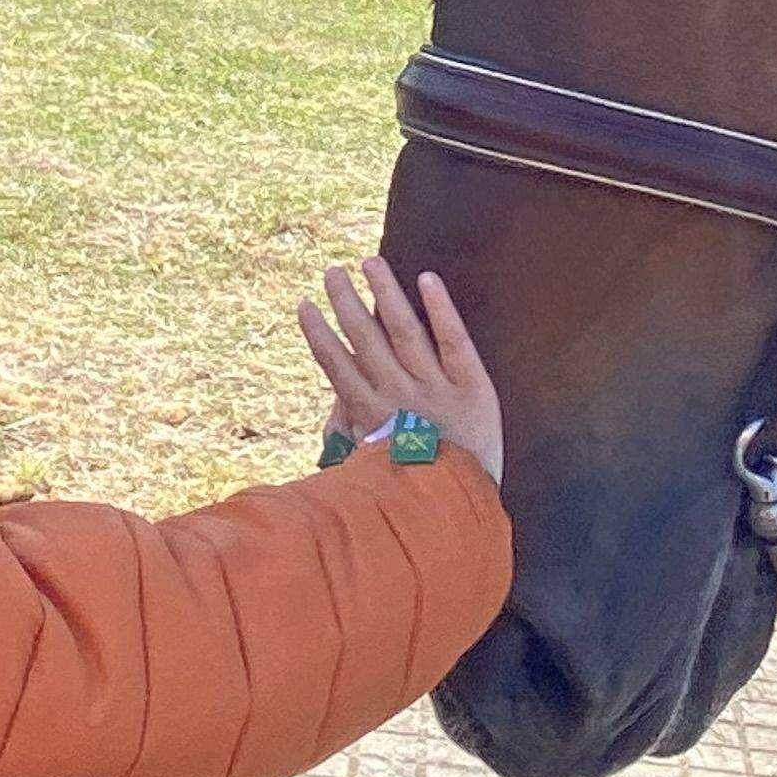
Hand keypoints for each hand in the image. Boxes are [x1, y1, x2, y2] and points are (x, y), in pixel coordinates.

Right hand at [298, 256, 502, 482]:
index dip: (319, 336)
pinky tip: (425, 279)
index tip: (304, 307)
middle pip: (366, 341)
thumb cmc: (415, 495)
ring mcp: (434, 388)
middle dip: (346, 304)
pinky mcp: (472, 386)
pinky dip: (439, 309)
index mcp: (373, 417)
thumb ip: (351, 441)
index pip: (339, 368)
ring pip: (402, 331)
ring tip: (368, 262)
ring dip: (383, 293)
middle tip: (331, 271)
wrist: (462, 514)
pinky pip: (453, 340)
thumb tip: (332, 418)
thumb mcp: (372, 473)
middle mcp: (398, 396)